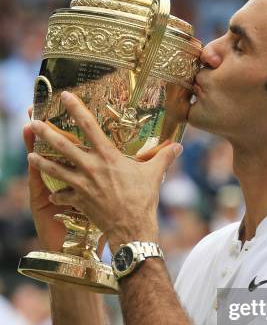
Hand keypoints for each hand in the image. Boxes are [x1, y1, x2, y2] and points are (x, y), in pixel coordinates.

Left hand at [27, 92, 182, 252]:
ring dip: (41, 162)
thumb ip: (164, 158)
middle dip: (46, 133)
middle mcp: (91, 167)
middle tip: (33, 122)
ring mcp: (82, 184)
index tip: (65, 96)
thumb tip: (178, 147)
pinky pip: (63, 196)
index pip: (89, 126)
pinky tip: (54, 195)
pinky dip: (58, 195)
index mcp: (108, 156)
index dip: (76, 108)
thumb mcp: (154, 175)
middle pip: (63, 146)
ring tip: (31, 156)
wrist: (132, 228)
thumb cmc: (143, 200)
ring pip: (55, 170)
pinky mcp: (79, 201)